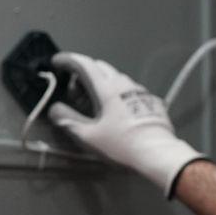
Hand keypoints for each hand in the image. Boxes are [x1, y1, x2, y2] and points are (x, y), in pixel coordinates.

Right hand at [49, 52, 204, 197]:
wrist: (160, 154)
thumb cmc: (122, 145)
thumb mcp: (89, 137)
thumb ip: (68, 120)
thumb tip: (55, 109)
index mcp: (107, 88)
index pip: (84, 64)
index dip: (68, 60)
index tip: (57, 61)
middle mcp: (125, 84)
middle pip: (101, 68)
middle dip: (84, 73)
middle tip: (75, 92)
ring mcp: (141, 91)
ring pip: (117, 78)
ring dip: (102, 83)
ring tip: (95, 103)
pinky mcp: (152, 102)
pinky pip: (130, 90)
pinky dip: (118, 93)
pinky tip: (116, 111)